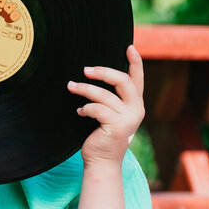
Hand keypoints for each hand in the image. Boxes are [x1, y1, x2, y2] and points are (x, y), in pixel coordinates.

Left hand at [67, 44, 144, 165]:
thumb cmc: (102, 135)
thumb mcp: (110, 114)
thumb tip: (94, 74)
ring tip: (71, 87)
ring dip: (84, 89)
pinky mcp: (117, 126)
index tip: (129, 47)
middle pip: (122, 81)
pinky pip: (97, 109)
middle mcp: (136, 109)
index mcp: (136, 104)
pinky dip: (85, 108)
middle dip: (103, 72)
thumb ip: (111, 98)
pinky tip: (79, 112)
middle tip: (85, 70)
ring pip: (104, 95)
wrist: (102, 161)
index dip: (136, 62)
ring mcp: (128, 118)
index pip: (137, 79)